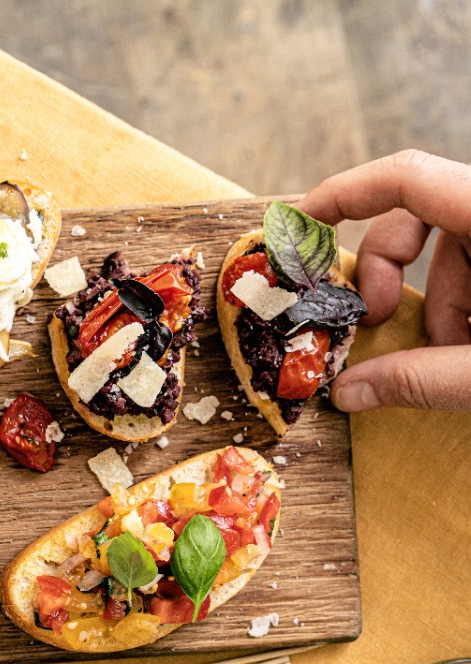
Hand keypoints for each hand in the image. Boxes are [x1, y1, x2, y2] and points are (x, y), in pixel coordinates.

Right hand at [298, 149, 470, 411]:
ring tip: (452, 356)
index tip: (300, 228)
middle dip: (388, 273)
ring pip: (456, 247)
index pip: (407, 178)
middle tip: (377, 320)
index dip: (344, 194)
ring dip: (438, 302)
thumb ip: (421, 382)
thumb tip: (347, 394)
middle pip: (421, 215)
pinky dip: (467, 305)